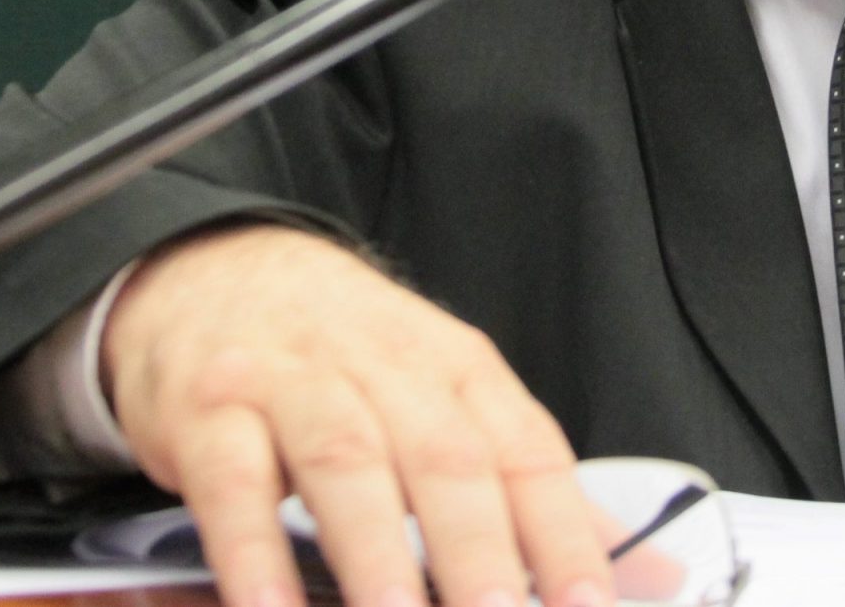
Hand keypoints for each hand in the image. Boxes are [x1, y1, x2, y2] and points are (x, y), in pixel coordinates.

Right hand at [102, 225, 611, 606]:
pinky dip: (253, 554)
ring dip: (378, 556)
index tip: (589, 605)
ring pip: (348, 464)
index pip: (526, 449)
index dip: (562, 530)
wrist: (217, 271)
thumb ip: (523, 482)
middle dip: (480, 551)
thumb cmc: (345, 353)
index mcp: (457, 366)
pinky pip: (234, 485)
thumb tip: (635, 566)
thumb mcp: (441, 394)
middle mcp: (385, 367)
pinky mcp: (209, 411)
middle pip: (445, 458)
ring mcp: (294, 382)